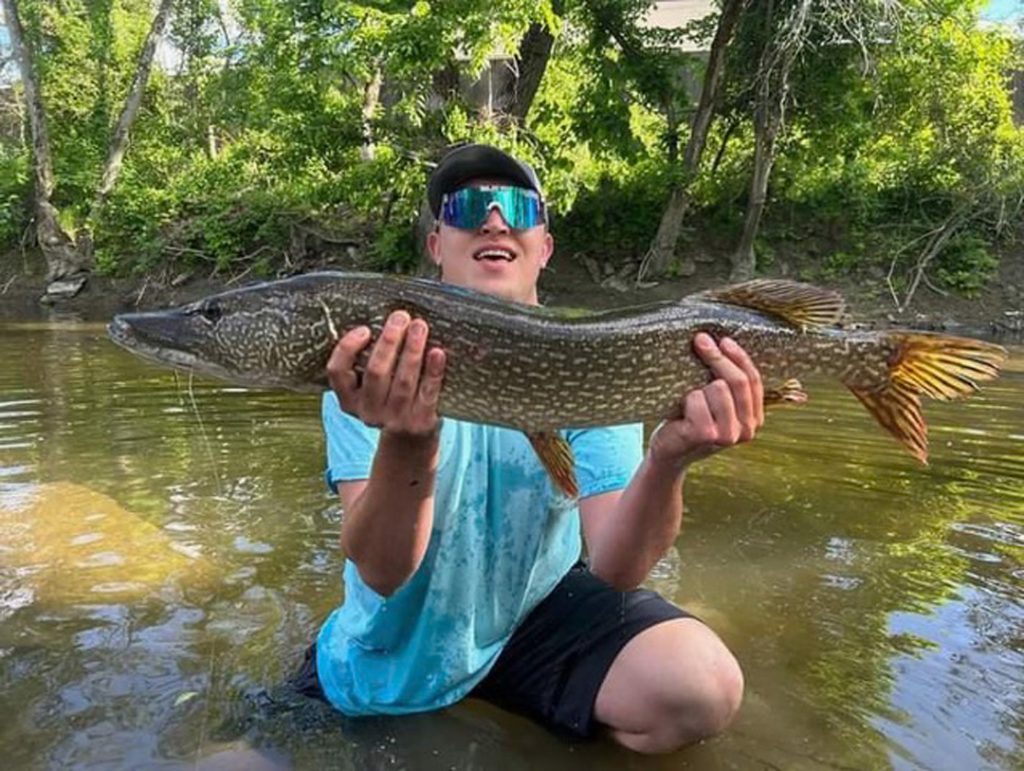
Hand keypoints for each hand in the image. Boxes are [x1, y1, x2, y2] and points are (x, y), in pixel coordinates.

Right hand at [326, 310, 446, 438]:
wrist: (410, 440)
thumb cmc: (389, 398)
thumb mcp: (370, 386)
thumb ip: (369, 360)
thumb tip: (387, 318)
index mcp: (349, 399)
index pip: (337, 372)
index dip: (348, 349)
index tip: (364, 329)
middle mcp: (368, 412)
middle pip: (376, 372)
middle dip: (389, 341)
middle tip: (400, 317)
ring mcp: (394, 419)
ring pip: (403, 381)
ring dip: (412, 350)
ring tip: (419, 326)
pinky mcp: (419, 422)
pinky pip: (428, 393)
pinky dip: (433, 371)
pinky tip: (437, 352)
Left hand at [649, 333, 763, 470]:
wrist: (669, 452)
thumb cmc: (691, 420)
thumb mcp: (715, 402)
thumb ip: (728, 383)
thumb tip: (723, 340)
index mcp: (755, 419)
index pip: (754, 380)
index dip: (738, 357)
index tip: (722, 340)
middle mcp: (747, 430)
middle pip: (737, 381)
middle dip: (717, 357)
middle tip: (700, 341)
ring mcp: (727, 435)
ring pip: (717, 387)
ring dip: (698, 387)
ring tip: (689, 400)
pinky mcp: (706, 435)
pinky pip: (697, 398)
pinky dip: (686, 398)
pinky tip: (680, 412)